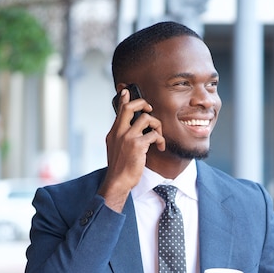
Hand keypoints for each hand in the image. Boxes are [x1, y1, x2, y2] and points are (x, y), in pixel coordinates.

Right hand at [99, 89, 165, 211]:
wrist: (118, 181)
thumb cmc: (120, 168)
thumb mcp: (115, 150)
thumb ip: (121, 138)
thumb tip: (131, 131)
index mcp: (113, 133)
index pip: (119, 110)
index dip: (124, 98)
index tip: (127, 91)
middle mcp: (119, 132)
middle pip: (130, 107)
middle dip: (142, 103)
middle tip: (149, 109)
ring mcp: (128, 138)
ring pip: (146, 118)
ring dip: (156, 125)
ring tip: (158, 136)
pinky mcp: (137, 145)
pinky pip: (153, 135)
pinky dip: (160, 140)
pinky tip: (160, 147)